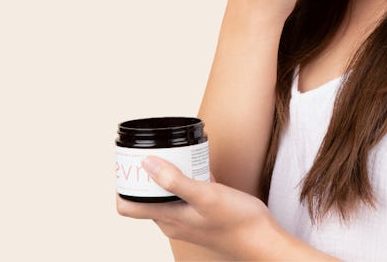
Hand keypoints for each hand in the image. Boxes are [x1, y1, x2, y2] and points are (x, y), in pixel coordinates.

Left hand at [116, 157, 282, 259]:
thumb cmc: (236, 221)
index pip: (128, 205)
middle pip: (146, 195)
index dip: (124, 184)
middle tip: (151, 149)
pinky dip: (185, 176)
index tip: (129, 161)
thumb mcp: (205, 196)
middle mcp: (173, 220)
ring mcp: (187, 217)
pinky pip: (185, 192)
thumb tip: (146, 164)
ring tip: (174, 151)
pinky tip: (197, 162)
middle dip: (144, 172)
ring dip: (166, 172)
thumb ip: (174, 181)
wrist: (262, 238)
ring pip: (167, 191)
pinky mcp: (201, 212)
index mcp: (168, 219)